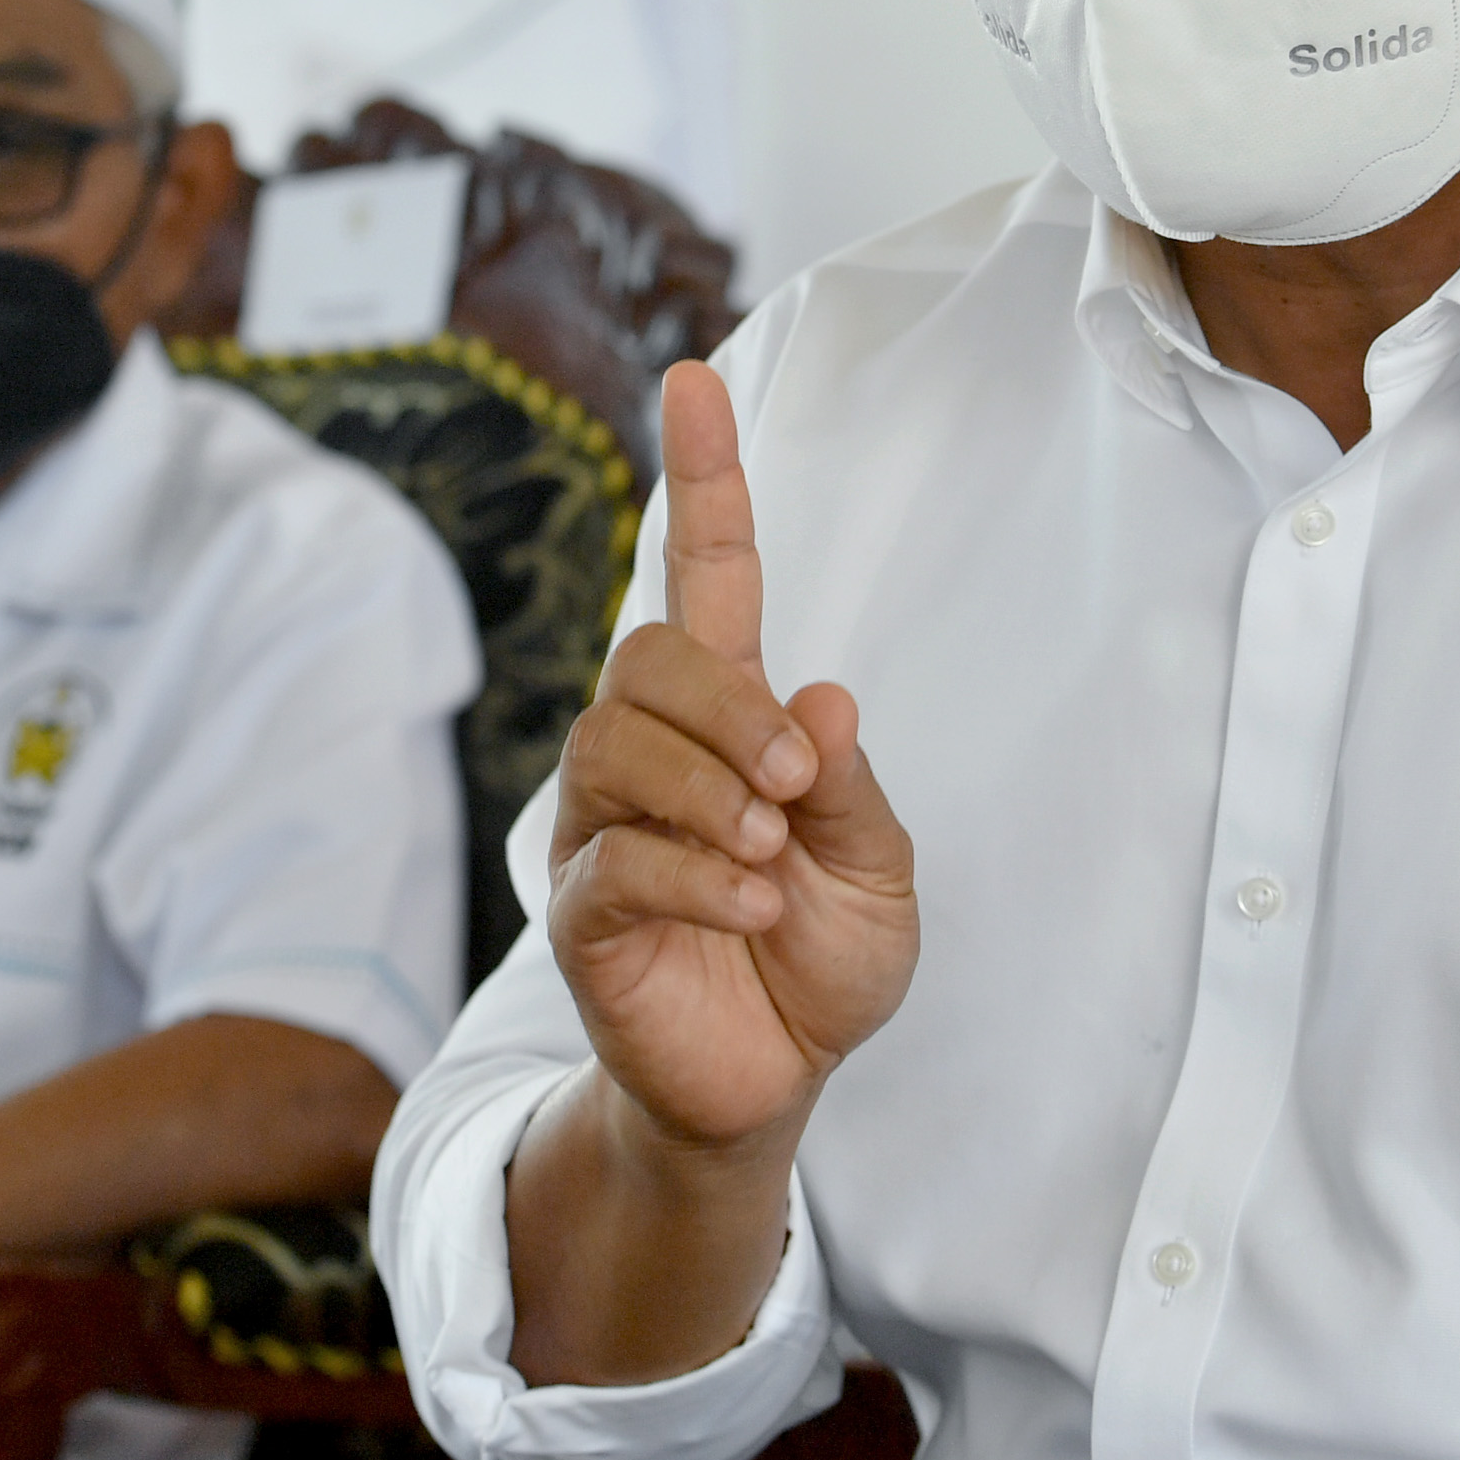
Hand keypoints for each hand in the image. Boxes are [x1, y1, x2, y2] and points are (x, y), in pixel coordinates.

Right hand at [546, 360, 916, 1153]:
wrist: (773, 1081)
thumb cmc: (818, 956)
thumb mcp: (879, 867)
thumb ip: (852, 781)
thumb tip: (819, 687)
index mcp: (730, 717)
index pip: (706, 573)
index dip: (701, 478)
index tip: (693, 377)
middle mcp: (650, 753)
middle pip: (647, 655)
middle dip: (730, 705)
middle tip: (798, 782)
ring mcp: (602, 826)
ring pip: (613, 745)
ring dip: (711, 790)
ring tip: (771, 854)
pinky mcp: (581, 909)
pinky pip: (614, 857)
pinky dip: (699, 873)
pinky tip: (751, 901)